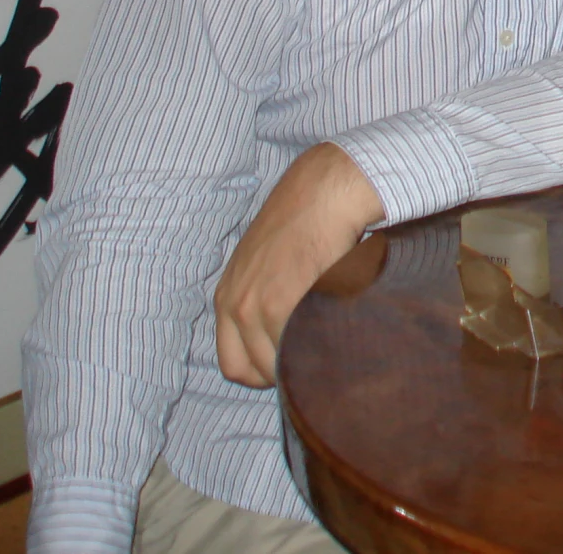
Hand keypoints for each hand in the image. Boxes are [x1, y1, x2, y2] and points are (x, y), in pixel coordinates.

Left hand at [214, 143, 383, 387]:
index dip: (265, 370)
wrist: (323, 192)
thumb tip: (282, 339)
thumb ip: (261, 301)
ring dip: (305, 358)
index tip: (290, 361)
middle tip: (313, 356)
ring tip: (329, 341)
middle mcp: (234, 307)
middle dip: (286, 371)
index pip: (234, 366)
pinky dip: (318, 344)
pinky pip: (298, 345)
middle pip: (256, 372)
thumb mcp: (261, 265)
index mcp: (226, 299)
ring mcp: (256, 308)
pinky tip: (336, 328)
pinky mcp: (282, 303)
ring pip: (279, 363)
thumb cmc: (301, 222)